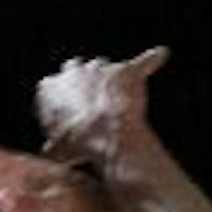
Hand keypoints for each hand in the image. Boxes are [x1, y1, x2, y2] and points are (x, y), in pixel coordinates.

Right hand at [32, 45, 169, 170]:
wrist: (105, 135)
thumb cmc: (79, 144)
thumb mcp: (58, 152)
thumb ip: (54, 148)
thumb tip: (49, 157)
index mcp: (50, 87)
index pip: (53, 89)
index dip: (65, 103)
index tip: (72, 117)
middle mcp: (74, 70)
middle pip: (78, 71)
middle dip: (86, 84)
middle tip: (94, 105)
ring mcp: (101, 67)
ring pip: (107, 69)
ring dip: (113, 81)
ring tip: (122, 99)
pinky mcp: (127, 71)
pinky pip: (142, 62)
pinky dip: (151, 60)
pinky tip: (161, 55)